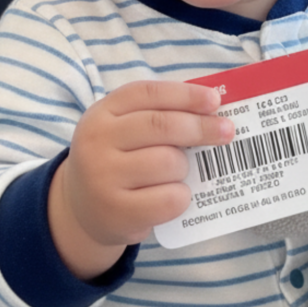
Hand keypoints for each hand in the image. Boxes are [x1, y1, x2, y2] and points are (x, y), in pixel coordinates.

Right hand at [48, 80, 233, 278]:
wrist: (81, 208)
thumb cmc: (117, 159)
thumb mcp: (123, 128)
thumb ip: (158, 114)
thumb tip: (212, 109)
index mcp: (102, 112)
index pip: (149, 93)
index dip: (186, 94)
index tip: (215, 100)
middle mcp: (97, 141)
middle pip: (162, 125)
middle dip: (201, 127)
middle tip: (227, 131)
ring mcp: (103, 178)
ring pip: (168, 162)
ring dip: (185, 167)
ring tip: (180, 171)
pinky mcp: (116, 212)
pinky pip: (168, 199)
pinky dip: (181, 196)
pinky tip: (175, 195)